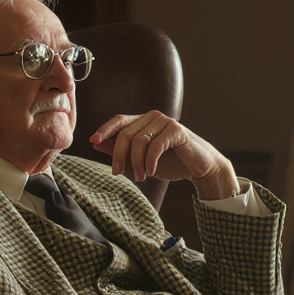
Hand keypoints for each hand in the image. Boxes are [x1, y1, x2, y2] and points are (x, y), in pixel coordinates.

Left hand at [89, 111, 238, 199]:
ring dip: (136, 162)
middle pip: (126, 133)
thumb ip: (122, 151)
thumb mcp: (141, 160)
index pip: (119, 120)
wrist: (200, 167)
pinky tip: (151, 171)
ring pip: (139, 140)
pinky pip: (155, 145)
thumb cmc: (172, 162)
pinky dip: (150, 161)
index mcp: (144, 121)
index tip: (93, 141)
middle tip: (117, 172)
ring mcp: (166, 122)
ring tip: (141, 177)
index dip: (105, 130)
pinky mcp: (176, 130)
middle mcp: (153, 117)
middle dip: (119, 155)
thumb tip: (97, 145)